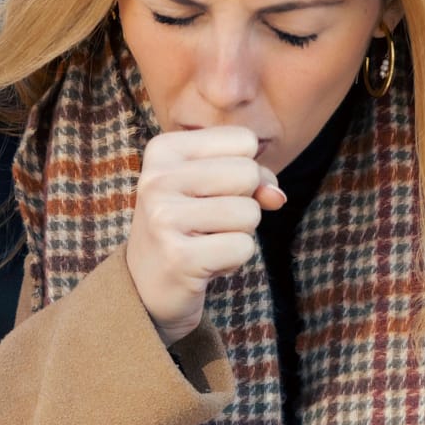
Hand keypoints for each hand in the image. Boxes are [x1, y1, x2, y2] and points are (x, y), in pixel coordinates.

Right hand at [125, 125, 286, 344]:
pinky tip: (204, 264)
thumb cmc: (189, 226)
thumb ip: (254, 178)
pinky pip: (243, 247)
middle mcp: (157, 179)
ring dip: (239, 234)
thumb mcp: (215, 188)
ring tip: (205, 242)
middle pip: (249, 173)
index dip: (245, 170)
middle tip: (209, 222)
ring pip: (250, 212)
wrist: (147, 285)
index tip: (212, 192)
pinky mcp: (179, 257)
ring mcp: (164, 218)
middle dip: (244, 202)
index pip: (243, 139)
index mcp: (163, 150)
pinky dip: (233, 260)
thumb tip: (277, 197)